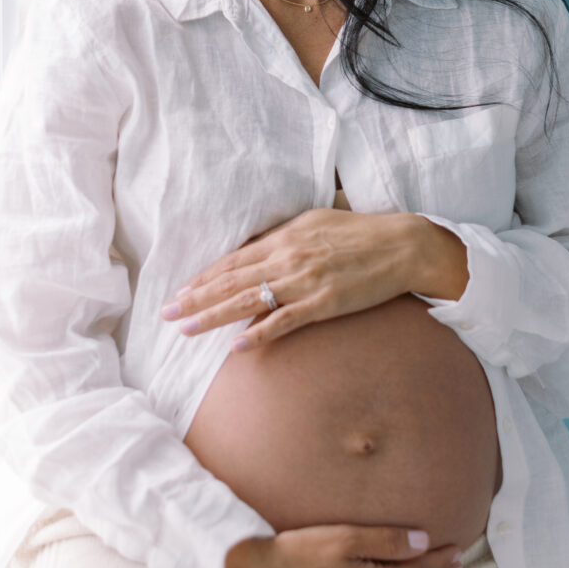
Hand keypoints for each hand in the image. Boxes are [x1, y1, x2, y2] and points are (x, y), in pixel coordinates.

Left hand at [160, 207, 468, 349]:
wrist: (401, 245)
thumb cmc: (360, 231)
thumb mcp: (316, 221)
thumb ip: (283, 235)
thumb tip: (256, 245)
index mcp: (284, 237)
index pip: (233, 260)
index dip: (203, 277)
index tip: (179, 292)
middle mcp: (288, 258)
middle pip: (231, 281)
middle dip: (195, 299)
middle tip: (166, 314)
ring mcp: (304, 282)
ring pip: (248, 301)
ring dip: (212, 317)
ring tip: (185, 329)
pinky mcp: (324, 304)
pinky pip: (283, 322)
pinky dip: (258, 334)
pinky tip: (235, 346)